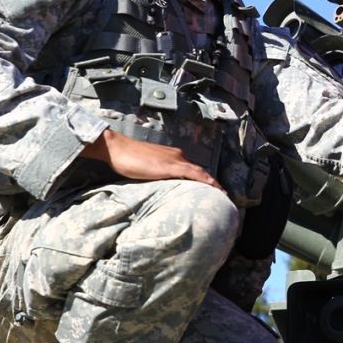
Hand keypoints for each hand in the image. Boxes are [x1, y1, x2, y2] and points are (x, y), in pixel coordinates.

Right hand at [81, 129, 223, 191]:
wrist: (118, 147)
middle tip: (223, 194)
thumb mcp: (147, 168)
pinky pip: (191, 173)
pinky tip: (211, 187)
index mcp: (174, 156)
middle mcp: (178, 155)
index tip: (214, 189)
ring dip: (212, 183)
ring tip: (222, 194)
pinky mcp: (169, 166)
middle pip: (200, 171)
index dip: (205, 179)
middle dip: (212, 182)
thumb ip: (158, 174)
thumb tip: (163, 186)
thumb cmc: (128, 158)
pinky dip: (204, 179)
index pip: (194, 169)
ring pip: (199, 172)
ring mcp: (174, 159)